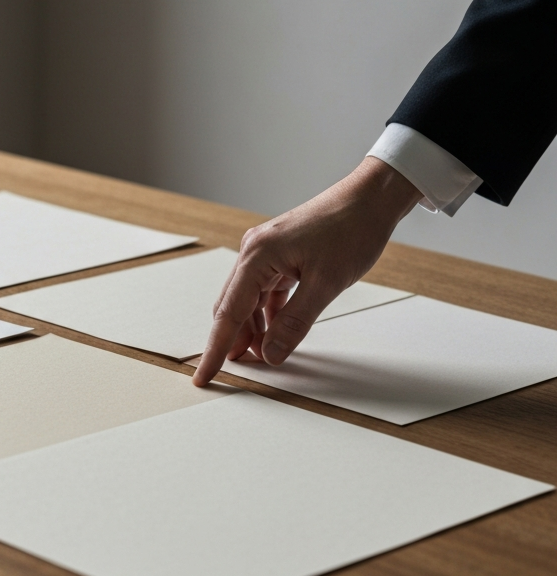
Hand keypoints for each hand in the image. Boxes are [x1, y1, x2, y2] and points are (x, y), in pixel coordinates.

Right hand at [192, 157, 422, 385]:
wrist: (371, 199)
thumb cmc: (351, 231)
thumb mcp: (325, 283)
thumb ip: (294, 322)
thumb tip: (270, 354)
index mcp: (257, 256)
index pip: (228, 313)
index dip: (216, 349)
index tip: (204, 376)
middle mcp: (253, 252)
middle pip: (232, 307)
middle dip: (231, 341)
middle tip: (235, 372)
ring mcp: (265, 252)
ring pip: (247, 301)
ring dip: (252, 329)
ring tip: (261, 356)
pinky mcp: (279, 254)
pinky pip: (263, 291)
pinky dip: (267, 314)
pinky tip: (274, 331)